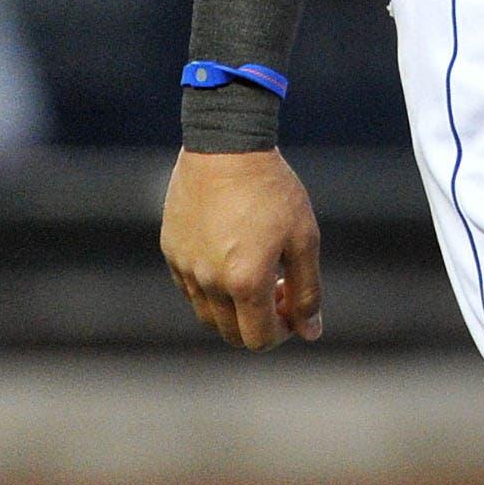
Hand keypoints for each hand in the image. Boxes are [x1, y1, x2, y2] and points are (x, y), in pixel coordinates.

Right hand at [160, 147, 322, 349]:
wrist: (226, 145)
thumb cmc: (272, 189)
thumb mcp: (303, 238)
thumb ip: (308, 291)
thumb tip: (311, 332)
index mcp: (245, 282)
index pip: (260, 339)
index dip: (283, 331)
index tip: (294, 305)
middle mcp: (209, 283)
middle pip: (232, 333)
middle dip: (259, 322)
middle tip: (278, 289)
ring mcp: (185, 268)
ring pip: (208, 314)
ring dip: (234, 307)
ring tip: (254, 269)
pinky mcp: (171, 250)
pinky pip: (190, 287)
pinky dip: (211, 286)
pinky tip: (230, 252)